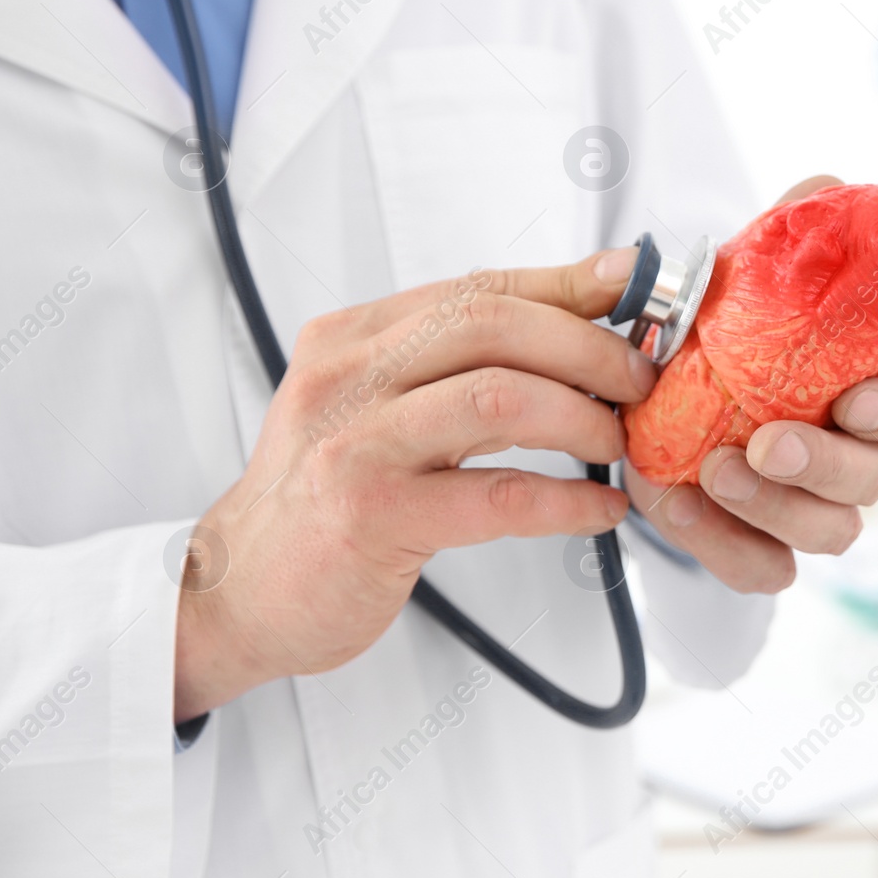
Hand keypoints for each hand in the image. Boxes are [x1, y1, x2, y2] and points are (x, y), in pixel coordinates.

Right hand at [174, 251, 651, 721]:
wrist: (237, 591)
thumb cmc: (326, 498)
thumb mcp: (378, 407)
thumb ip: (459, 364)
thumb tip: (579, 318)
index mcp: (352, 337)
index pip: (479, 288)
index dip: (570, 287)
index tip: (640, 290)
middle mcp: (347, 375)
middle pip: (496, 325)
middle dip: (589, 348)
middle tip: (641, 384)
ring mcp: (356, 443)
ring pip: (503, 397)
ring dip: (583, 417)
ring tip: (619, 443)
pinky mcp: (374, 515)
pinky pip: (500, 494)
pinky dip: (567, 501)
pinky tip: (599, 511)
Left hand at [624, 176, 877, 592]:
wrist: (651, 386)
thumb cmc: (722, 327)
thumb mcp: (751, 269)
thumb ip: (794, 230)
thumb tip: (825, 186)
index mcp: (870, 386)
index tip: (856, 401)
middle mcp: (853, 454)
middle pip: (876, 482)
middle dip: (823, 467)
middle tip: (763, 444)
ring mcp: (808, 507)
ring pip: (831, 535)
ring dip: (775, 509)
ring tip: (712, 471)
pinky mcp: (757, 545)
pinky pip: (765, 571)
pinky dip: (726, 548)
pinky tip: (680, 507)